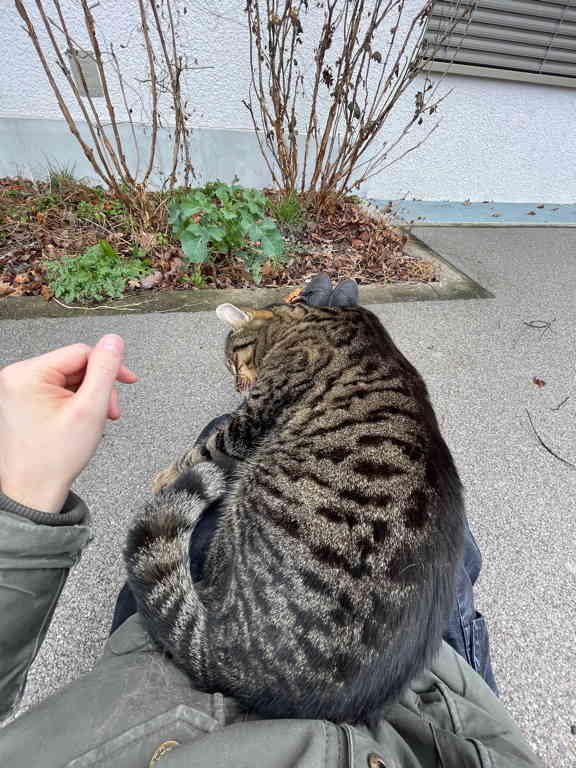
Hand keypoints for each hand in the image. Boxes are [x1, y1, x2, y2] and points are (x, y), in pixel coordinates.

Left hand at [0, 335, 136, 513]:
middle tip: (109, 412)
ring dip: (90, 397)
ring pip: (70, 379)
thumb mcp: (90, 409)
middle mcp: (17, 377)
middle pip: (75, 366)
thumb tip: (114, 341)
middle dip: (98, 388)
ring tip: (96, 421)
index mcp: (27, 374)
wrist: (33, 491)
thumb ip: (105, 370)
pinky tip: (83, 421)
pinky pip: (59, 391)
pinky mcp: (24, 401)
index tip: (128, 381)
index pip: (81, 352)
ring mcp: (19, 390)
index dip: (109, 366)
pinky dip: (76, 404)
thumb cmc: (54, 458)